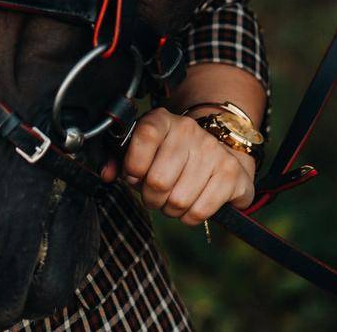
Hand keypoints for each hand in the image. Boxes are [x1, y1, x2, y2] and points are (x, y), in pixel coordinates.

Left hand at [98, 107, 255, 224]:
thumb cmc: (172, 156)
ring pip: (178, 201)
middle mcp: (189, 131)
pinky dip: (190, 216)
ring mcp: (213, 152)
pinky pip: (199, 211)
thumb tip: (106, 174)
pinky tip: (191, 204)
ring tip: (174, 198)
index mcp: (163, 121)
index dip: (134, 166)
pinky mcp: (231, 174)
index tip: (135, 175)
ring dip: (171, 209)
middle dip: (151, 198)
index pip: (145, 136)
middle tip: (156, 194)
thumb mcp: (144, 150)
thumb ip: (120, 161)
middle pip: (158, 181)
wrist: (219, 150)